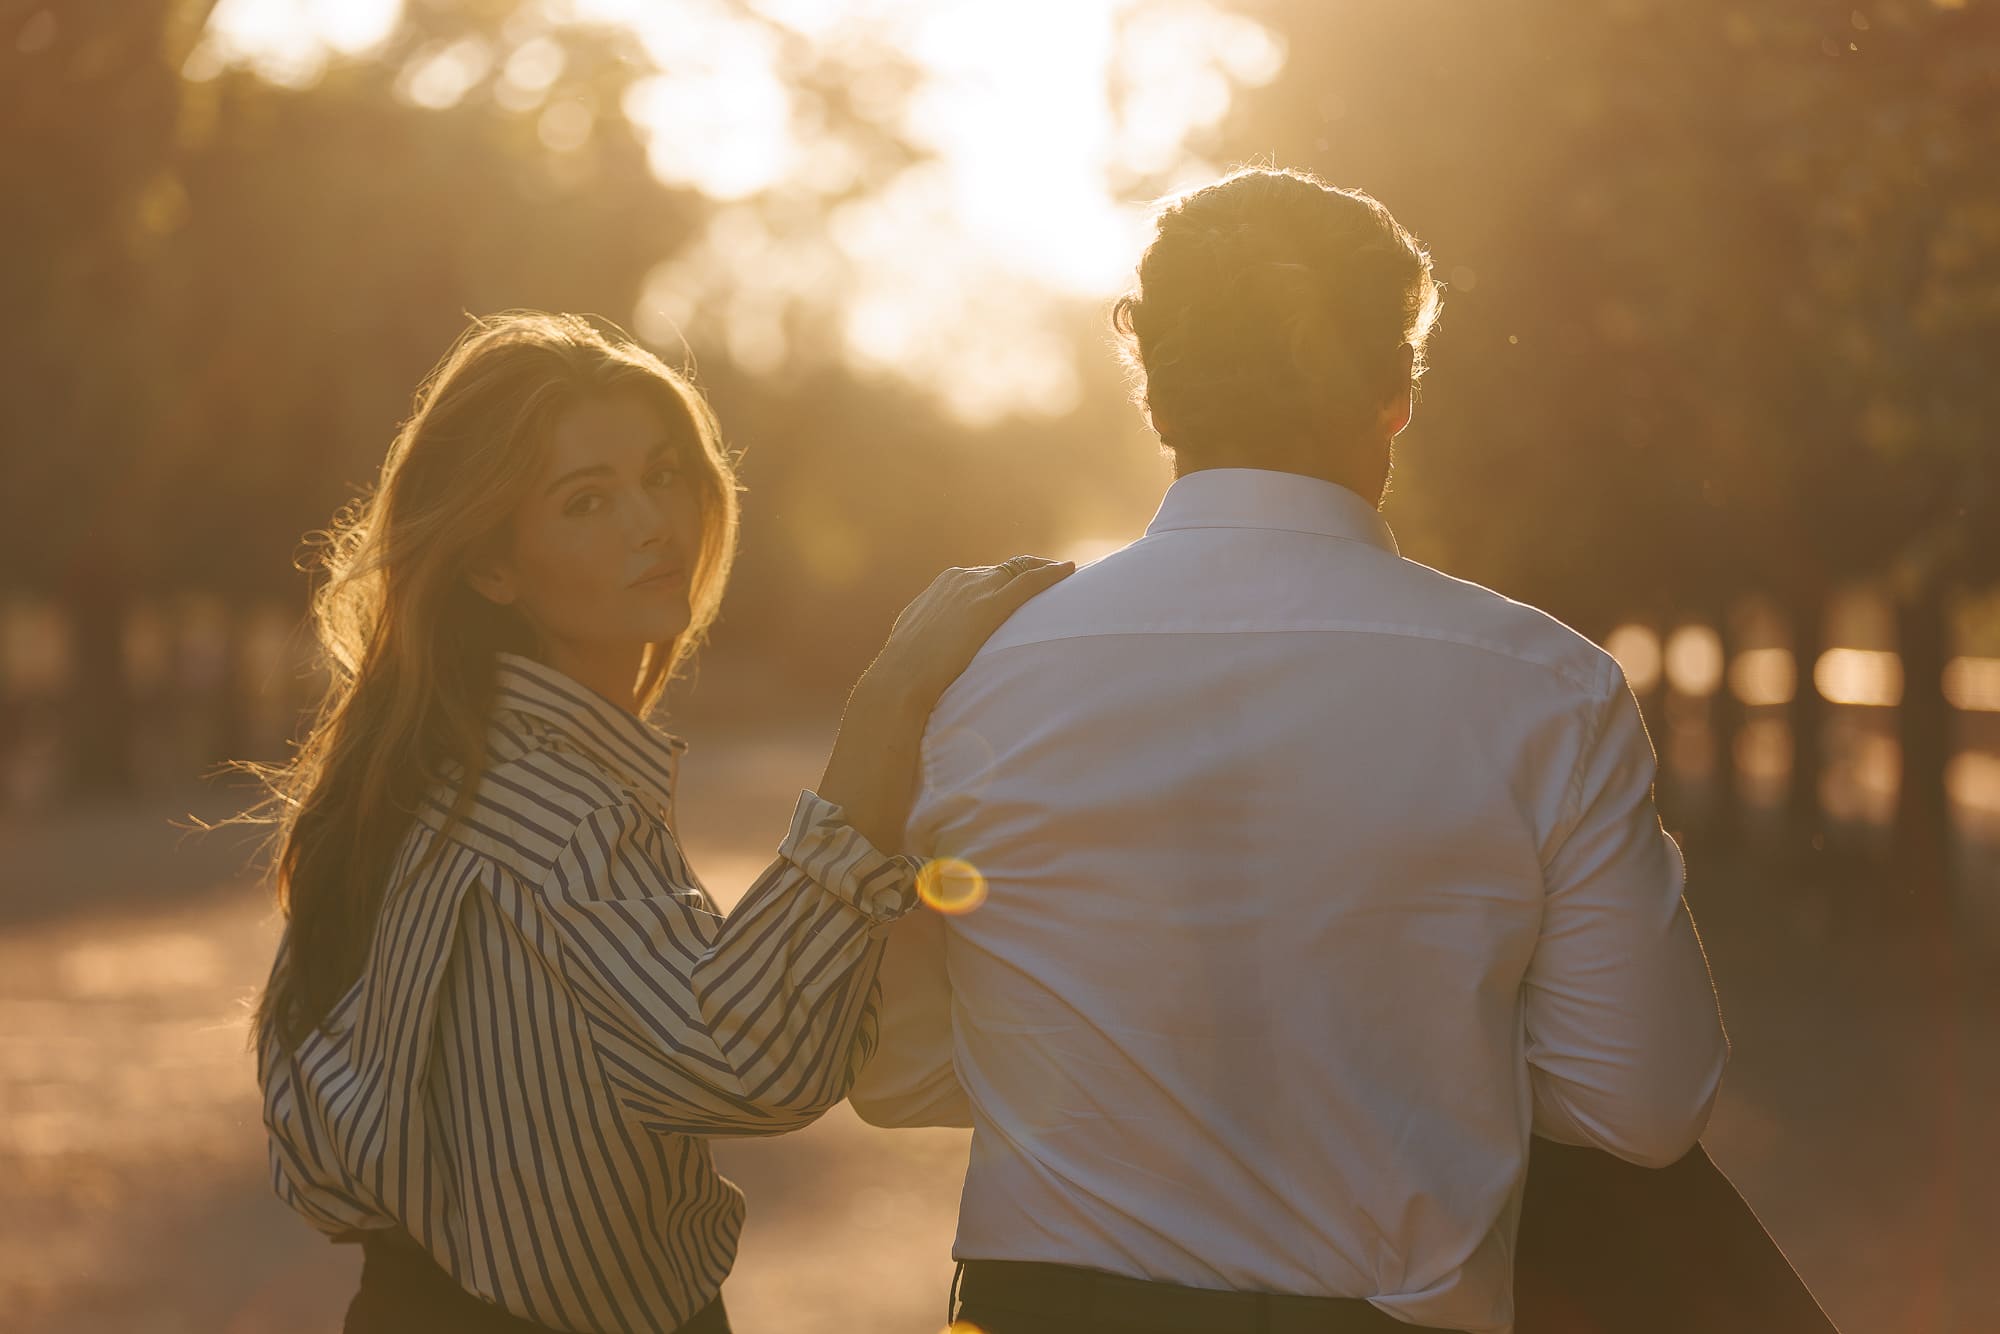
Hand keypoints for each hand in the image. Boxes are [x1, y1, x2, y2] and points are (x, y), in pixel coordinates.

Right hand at [818, 556, 1073, 853]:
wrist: (898, 686)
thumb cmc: (904, 690)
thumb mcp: (915, 666)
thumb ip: (931, 660)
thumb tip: (932, 688)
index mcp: (937, 595)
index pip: (979, 580)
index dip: (1002, 583)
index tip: (1021, 590)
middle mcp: (957, 584)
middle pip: (1001, 571)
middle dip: (1026, 573)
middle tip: (1054, 578)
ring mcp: (975, 590)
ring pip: (1018, 571)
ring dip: (1043, 572)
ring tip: (1068, 576)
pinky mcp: (992, 603)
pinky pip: (1029, 582)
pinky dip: (1051, 575)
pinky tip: (1070, 573)